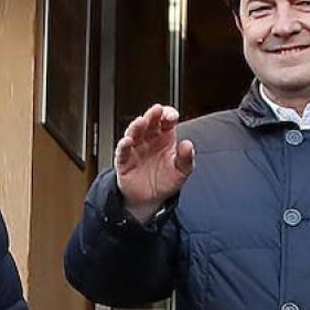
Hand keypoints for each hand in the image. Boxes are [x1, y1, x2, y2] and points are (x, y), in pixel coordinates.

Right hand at [114, 104, 194, 223]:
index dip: (168, 114)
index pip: (166, 120)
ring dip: (136, 126)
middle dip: (152, 115)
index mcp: (165, 137)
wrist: (150, 199)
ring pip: (134, 132)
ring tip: (141, 122)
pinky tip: (127, 141)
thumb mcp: (182, 171)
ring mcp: (136, 148)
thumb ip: (186, 158)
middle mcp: (149, 139)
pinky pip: (122, 151)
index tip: (172, 117)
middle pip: (150, 122)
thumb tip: (187, 144)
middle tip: (156, 110)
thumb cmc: (166, 181)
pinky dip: (123, 145)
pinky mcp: (124, 160)